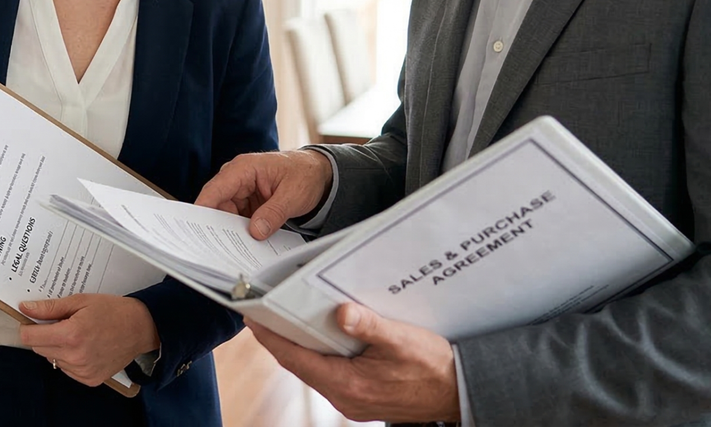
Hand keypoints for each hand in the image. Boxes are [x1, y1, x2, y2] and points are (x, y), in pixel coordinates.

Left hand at [17, 294, 158, 386]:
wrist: (140, 328)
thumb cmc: (113, 311)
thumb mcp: (80, 302)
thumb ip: (50, 308)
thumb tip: (26, 308)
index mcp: (71, 335)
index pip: (29, 337)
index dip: (27, 327)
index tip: (31, 321)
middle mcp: (75, 356)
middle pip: (38, 348)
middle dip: (43, 335)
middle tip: (60, 323)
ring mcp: (82, 370)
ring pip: (52, 359)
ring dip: (57, 348)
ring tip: (77, 334)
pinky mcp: (89, 379)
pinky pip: (66, 369)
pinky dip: (69, 358)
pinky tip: (84, 346)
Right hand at [194, 149, 331, 239]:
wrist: (318, 174)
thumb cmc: (305, 174)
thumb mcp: (293, 194)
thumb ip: (274, 213)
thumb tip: (256, 232)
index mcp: (244, 168)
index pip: (215, 190)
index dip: (203, 209)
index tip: (197, 229)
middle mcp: (237, 178)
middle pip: (216, 205)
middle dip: (217, 226)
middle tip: (220, 247)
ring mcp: (241, 191)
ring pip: (225, 214)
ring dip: (230, 230)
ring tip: (236, 248)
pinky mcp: (247, 202)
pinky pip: (236, 218)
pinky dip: (240, 230)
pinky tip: (245, 242)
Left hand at [247, 302, 459, 423]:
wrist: (459, 390)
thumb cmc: (434, 367)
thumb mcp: (402, 340)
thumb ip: (370, 327)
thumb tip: (341, 312)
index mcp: (349, 384)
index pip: (296, 359)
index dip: (271, 337)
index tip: (251, 317)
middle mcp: (344, 396)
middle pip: (300, 363)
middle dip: (280, 337)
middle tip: (261, 310)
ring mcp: (352, 399)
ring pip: (314, 368)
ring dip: (301, 344)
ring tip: (285, 316)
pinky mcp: (361, 396)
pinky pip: (330, 372)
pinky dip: (320, 353)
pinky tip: (322, 334)